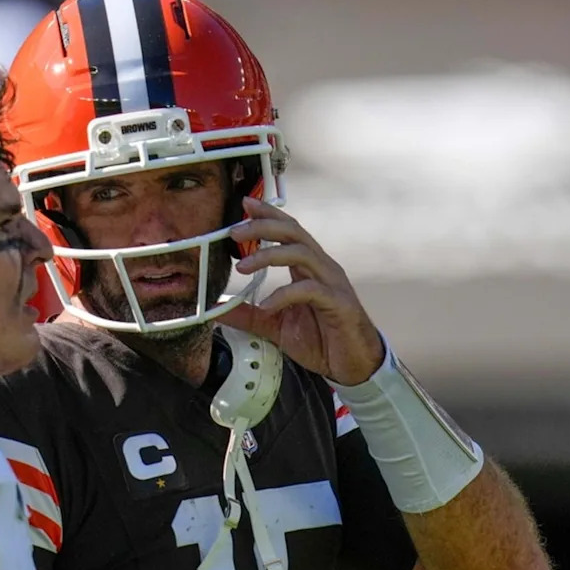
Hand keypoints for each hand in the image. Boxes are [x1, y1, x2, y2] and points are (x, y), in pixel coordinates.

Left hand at [220, 196, 383, 385]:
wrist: (353, 365)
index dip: (268, 214)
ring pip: (301, 253)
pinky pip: (310, 290)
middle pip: (293, 232)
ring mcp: (332, 284)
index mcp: (307, 268)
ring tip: (242, 267)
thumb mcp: (275, 326)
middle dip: (263, 226)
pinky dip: (285, 294)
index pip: (288, 231)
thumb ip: (248, 315)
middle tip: (234, 231)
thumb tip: (217, 310)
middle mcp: (321, 268)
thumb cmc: (320, 340)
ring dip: (268, 255)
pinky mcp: (338, 303)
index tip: (245, 204)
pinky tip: (267, 306)